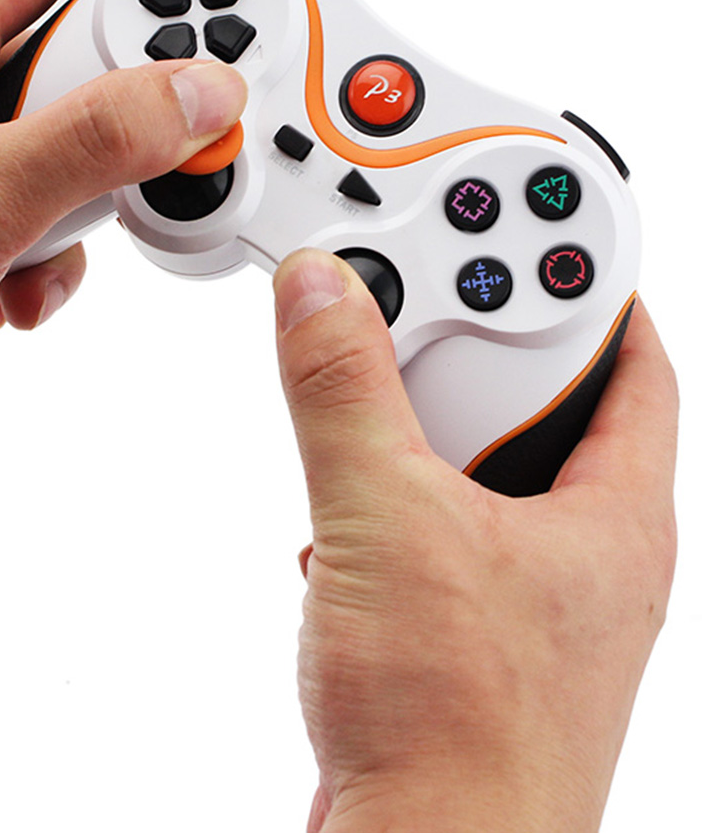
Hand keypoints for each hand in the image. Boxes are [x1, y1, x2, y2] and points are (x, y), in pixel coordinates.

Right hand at [272, 249, 676, 832]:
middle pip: (551, 404)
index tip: (540, 228)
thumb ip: (345, 395)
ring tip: (373, 397)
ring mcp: (525, 590)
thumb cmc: (454, 730)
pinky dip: (394, 492)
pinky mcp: (467, 622)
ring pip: (482, 467)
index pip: (636, 361)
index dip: (594, 284)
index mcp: (612, 515)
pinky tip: (346, 506)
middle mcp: (582, 549)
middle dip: (485, 347)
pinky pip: (439, 522)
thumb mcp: (386, 520)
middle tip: (428, 296)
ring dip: (424, 427)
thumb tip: (323, 294)